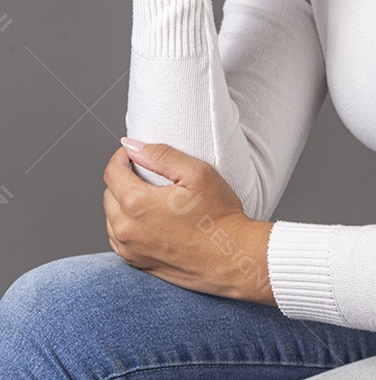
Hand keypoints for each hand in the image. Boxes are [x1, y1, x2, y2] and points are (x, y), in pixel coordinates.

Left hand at [102, 139, 275, 303]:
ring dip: (124, 202)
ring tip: (152, 196)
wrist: (232, 258)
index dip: (124, 156)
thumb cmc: (219, 216)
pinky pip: (119, 237)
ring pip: (112, 216)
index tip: (138, 154)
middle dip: (124, 178)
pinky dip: (128, 224)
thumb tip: (131, 145)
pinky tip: (151, 219)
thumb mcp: (196, 172)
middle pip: (109, 193)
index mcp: (137, 204)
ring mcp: (130, 250)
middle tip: (149, 173)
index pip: (112, 171)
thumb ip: (160, 155)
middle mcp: (126, 230)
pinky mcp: (137, 264)